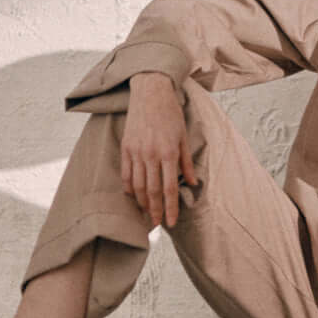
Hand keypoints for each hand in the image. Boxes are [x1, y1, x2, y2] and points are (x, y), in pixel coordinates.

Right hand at [121, 72, 198, 229]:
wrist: (150, 92)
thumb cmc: (171, 113)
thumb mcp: (183, 136)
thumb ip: (186, 162)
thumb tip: (192, 183)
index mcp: (168, 153)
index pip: (169, 188)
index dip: (170, 208)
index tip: (171, 222)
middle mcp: (151, 155)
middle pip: (152, 191)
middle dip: (155, 211)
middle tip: (157, 225)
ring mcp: (136, 152)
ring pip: (138, 185)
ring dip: (142, 202)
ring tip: (146, 213)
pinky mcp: (126, 147)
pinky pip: (126, 174)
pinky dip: (129, 188)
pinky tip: (133, 196)